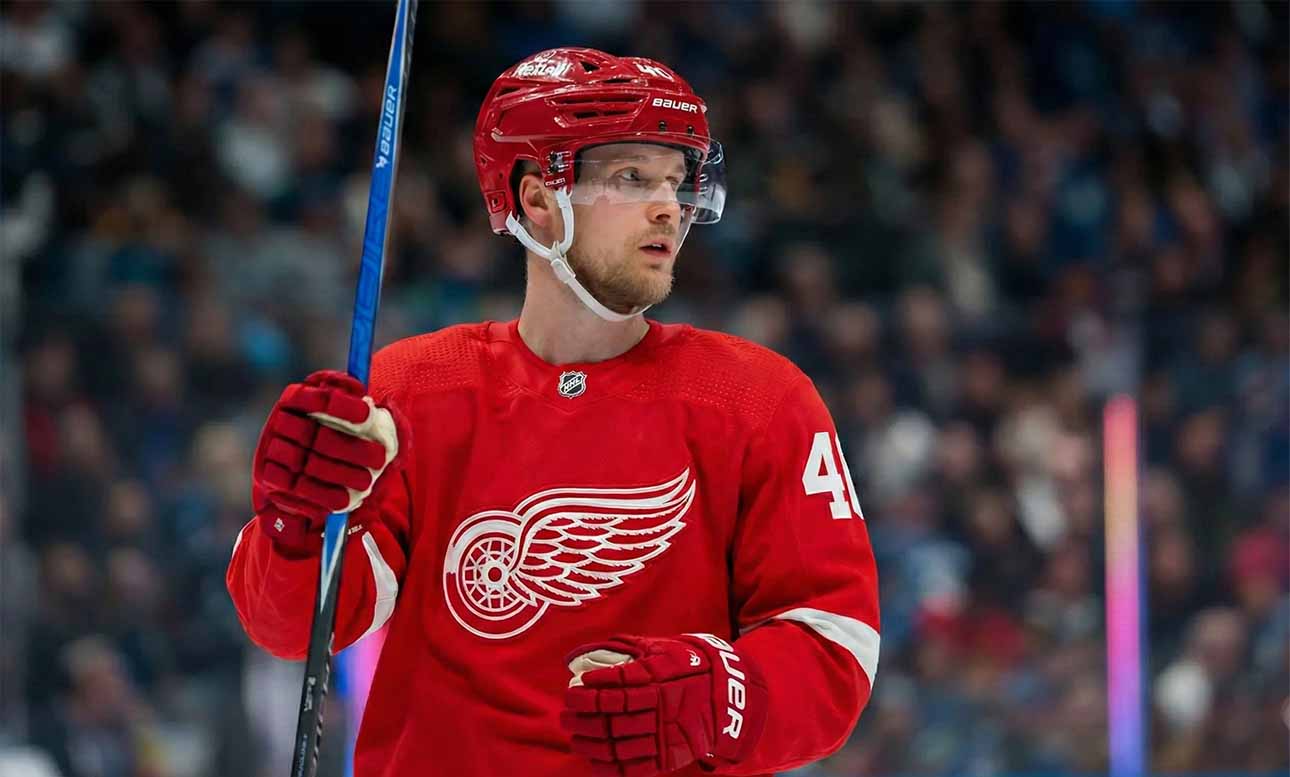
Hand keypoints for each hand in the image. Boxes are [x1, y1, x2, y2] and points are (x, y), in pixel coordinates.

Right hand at [252, 370, 403, 554]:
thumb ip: (353, 402)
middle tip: (380, 458)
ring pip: (307, 464)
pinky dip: (323, 496)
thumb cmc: (329, 431)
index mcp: (294, 400)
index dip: (340, 406)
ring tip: (367, 482)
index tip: (368, 414)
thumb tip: (368, 402)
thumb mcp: (343, 412)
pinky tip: (345, 499)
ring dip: (341, 475)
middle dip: (351, 449)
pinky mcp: (269, 478)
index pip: (312, 397)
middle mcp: (278, 422)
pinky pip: (295, 490)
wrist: (296, 467)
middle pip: (314, 435)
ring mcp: (270, 451)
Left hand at [561, 633, 767, 776]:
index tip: (572, 691)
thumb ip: (624, 649)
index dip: (589, 691)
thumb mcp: (660, 649)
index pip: (614, 686)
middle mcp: (659, 707)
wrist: (727, 694)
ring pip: (619, 743)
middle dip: (582, 718)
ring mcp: (665, 734)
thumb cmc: (687, 666)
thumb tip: (584, 652)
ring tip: (575, 737)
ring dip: (591, 742)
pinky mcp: (670, 756)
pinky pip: (635, 767)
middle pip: (611, 716)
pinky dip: (611, 766)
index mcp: (657, 678)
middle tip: (565, 716)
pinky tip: (595, 760)